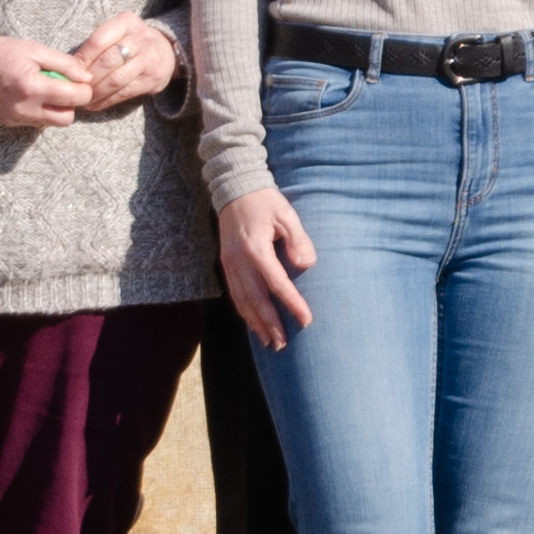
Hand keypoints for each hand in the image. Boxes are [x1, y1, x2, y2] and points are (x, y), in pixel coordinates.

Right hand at [0, 29, 86, 129]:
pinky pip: (38, 123)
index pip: (73, 98)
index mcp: (32, 86)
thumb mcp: (35, 49)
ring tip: (49, 90)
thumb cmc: (2, 52)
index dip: (84, 89)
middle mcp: (24, 108)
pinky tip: (34, 95)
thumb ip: (65, 64)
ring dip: (58, 109)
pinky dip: (43, 111)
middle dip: (72, 104)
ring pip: (53, 123)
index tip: (81, 80)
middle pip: (67, 118)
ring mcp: (16, 118)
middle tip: (66, 87)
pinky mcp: (10, 122)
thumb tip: (87, 78)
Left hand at [65, 13, 182, 111]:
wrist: (165, 51)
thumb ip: (96, 45)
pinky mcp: (153, 79)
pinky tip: (96, 104)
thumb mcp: (117, 33)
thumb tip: (69, 67)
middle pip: (107, 61)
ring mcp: (149, 59)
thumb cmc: (130, 42)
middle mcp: (141, 38)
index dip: (82, 58)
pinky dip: (107, 100)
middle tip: (76, 88)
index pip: (98, 40)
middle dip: (88, 78)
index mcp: (127, 22)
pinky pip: (125, 92)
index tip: (70, 72)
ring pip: (116, 79)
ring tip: (84, 99)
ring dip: (97, 92)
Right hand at [219, 187, 317, 348]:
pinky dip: (244, 312)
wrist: (235, 188)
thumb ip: (298, 239)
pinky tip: (254, 324)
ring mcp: (229, 264)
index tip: (306, 320)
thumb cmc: (266, 201)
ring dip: (256, 323)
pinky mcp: (226, 264)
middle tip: (283, 344)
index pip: (276, 283)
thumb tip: (307, 265)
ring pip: (242, 301)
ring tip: (269, 343)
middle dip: (270, 324)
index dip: (292, 304)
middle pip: (255, 300)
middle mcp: (238, 261)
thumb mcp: (287, 214)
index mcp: (255, 249)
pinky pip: (234, 294)